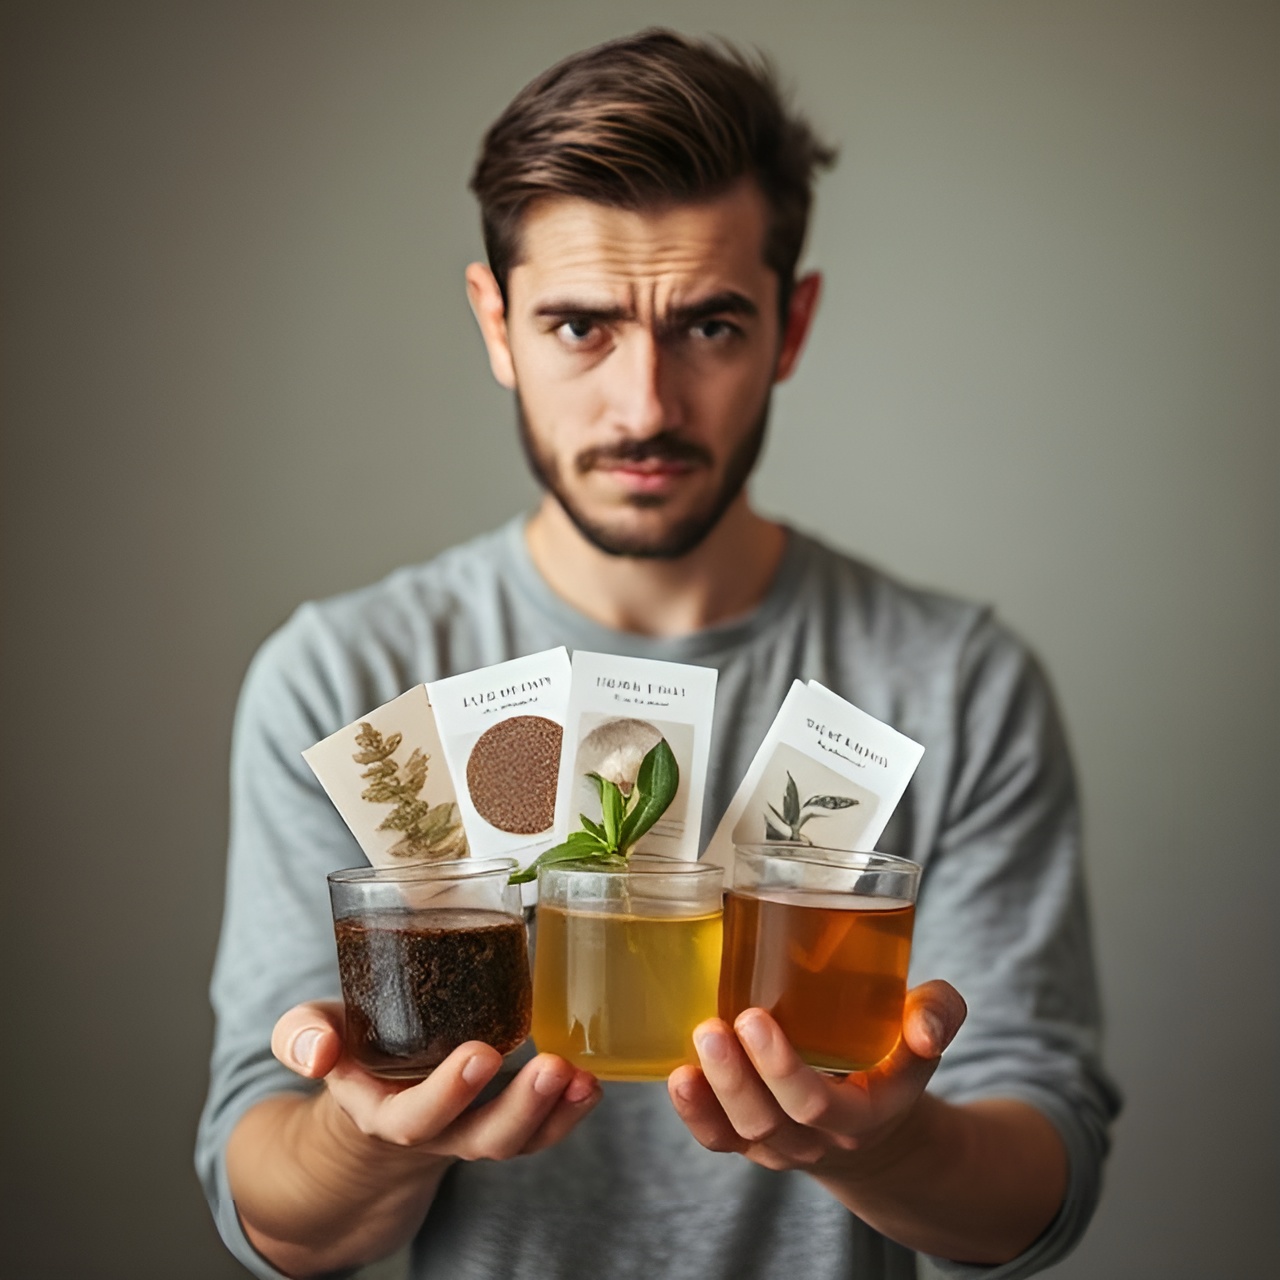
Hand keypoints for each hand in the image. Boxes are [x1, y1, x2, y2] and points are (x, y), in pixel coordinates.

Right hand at [271, 1000, 600, 1160]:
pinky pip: (540, 1129)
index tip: (481, 1054)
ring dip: (555, 1111)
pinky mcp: (503, 1115)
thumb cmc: (350, 1047)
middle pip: (480, 1137)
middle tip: (549, 1067)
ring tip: (581, 1077)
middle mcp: (434, 1130)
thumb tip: (318, 1051)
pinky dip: (569, 1109)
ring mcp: (471, 1128)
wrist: (370, 1089)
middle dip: (518, 1108)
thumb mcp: (314, 1032)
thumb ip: (302, 1035)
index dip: (448, 1092)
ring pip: (517, 1139)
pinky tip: (590, 1080)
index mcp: (383, 1112)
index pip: (414, 1118)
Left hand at [668, 980, 965, 1174]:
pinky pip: (717, 1139)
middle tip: (717, 1024)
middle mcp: (815, 1138)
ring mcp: (778, 1143)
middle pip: (768, 1120)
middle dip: (737, 1076)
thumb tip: (926, 1027)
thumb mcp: (926, 1033)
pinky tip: (679, 1076)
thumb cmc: (895, 1058)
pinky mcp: (749, 1137)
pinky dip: (694, 1113)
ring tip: (698, 1039)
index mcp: (861, 1115)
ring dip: (711, 1090)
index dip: (781, 1070)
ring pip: (738, 1132)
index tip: (755, 1019)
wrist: (878, 1124)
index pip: (816, 1106)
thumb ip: (939, 1014)